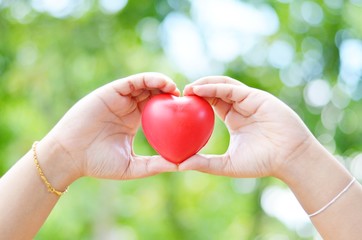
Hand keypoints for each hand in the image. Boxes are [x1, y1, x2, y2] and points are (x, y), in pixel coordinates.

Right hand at [40, 72, 179, 179]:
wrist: (70, 156)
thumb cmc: (99, 164)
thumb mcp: (133, 166)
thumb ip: (155, 165)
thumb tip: (181, 166)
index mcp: (134, 121)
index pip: (158, 110)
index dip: (174, 109)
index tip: (190, 114)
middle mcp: (128, 108)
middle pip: (154, 94)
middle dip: (170, 94)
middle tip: (187, 99)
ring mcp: (119, 99)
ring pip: (145, 85)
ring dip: (162, 83)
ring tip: (176, 90)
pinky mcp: (111, 91)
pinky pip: (133, 81)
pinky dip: (149, 79)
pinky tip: (164, 84)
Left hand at [180, 76, 314, 177]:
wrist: (289, 158)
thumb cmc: (262, 163)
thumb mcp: (227, 164)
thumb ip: (205, 163)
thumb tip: (178, 165)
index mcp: (235, 119)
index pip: (212, 105)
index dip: (196, 103)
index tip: (179, 106)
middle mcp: (241, 107)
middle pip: (215, 92)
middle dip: (197, 90)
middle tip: (180, 94)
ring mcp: (249, 100)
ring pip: (223, 86)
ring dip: (204, 84)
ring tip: (188, 89)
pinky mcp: (256, 97)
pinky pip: (231, 88)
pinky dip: (215, 87)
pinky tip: (199, 89)